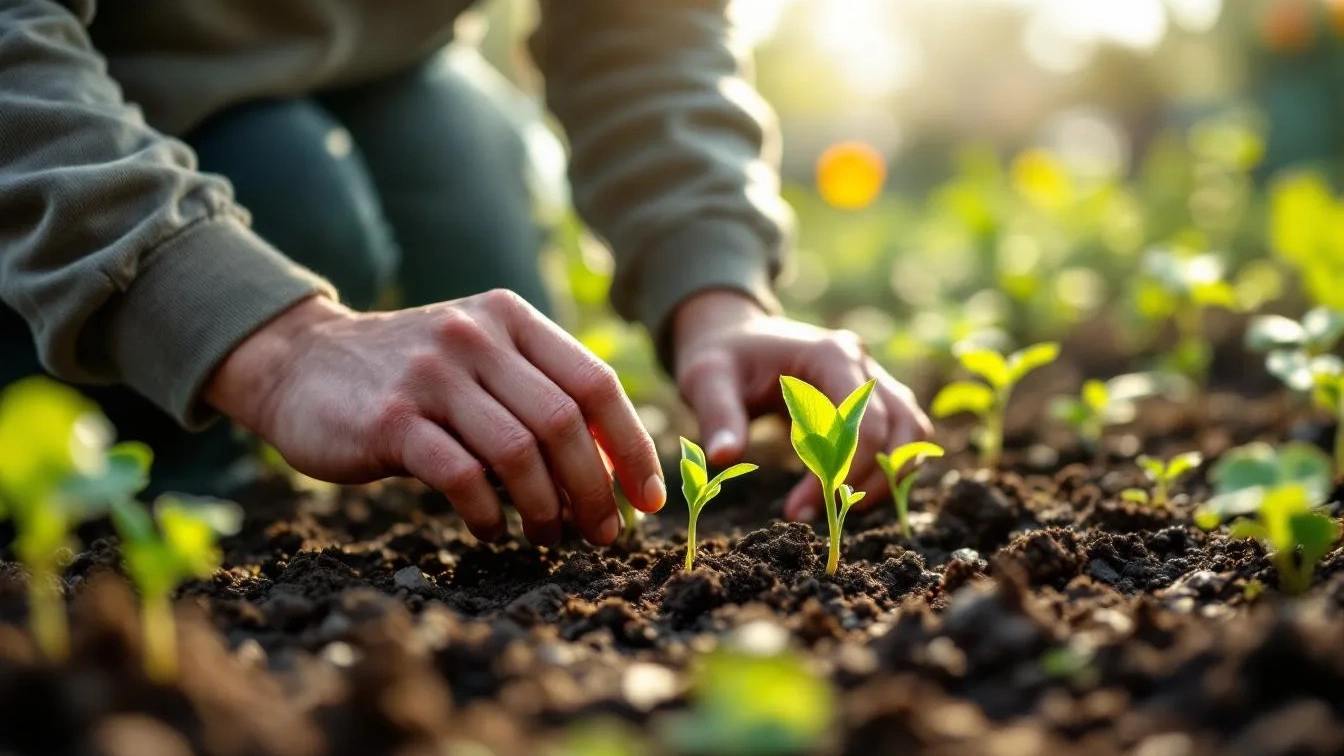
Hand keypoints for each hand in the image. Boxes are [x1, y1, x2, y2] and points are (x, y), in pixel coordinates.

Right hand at [204, 291, 665, 545]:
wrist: (300, 364)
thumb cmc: (410, 378)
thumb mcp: (480, 361)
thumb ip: (538, 394)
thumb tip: (611, 470)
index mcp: (511, 318)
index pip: (596, 383)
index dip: (631, 447)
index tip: (646, 499)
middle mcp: (477, 336)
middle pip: (564, 423)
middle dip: (593, 491)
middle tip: (599, 534)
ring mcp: (432, 375)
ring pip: (519, 453)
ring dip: (544, 508)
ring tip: (545, 537)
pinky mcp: (391, 420)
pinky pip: (462, 477)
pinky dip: (488, 514)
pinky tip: (491, 530)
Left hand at [671, 290, 931, 521]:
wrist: (735, 340)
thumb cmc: (722, 358)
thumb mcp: (707, 380)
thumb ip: (718, 417)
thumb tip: (723, 457)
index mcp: (830, 354)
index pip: (862, 422)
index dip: (840, 472)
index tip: (798, 510)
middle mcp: (863, 365)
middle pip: (897, 431)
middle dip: (862, 482)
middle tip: (819, 515)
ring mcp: (875, 381)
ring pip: (910, 436)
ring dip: (884, 479)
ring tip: (837, 509)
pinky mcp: (874, 401)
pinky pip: (901, 439)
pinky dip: (885, 471)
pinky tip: (843, 493)